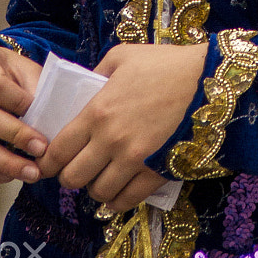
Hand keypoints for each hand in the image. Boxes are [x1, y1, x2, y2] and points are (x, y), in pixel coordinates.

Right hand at [0, 41, 46, 184]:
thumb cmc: (6, 71)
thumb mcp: (22, 68)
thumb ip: (35, 89)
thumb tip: (50, 123)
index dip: (19, 106)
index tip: (42, 121)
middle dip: (15, 138)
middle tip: (41, 152)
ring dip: (2, 164)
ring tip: (29, 172)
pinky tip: (5, 176)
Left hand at [38, 42, 207, 212]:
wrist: (208, 81)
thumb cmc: (165, 64)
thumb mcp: (123, 56)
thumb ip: (97, 73)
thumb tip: (84, 88)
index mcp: (97, 112)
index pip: (58, 150)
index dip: (48, 161)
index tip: (49, 162)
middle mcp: (111, 141)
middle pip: (73, 178)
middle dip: (70, 176)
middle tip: (77, 167)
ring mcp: (134, 160)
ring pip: (98, 193)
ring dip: (95, 187)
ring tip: (101, 176)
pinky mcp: (156, 172)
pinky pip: (126, 200)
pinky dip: (116, 201)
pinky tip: (118, 191)